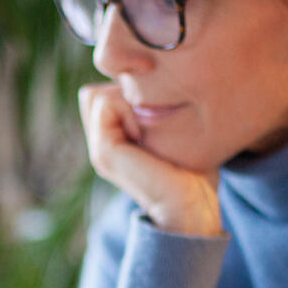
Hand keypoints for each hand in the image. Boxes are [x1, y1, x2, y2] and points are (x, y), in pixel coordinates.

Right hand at [79, 83, 221, 236]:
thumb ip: (156, 110)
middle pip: (93, 93)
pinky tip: (148, 131)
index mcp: (112, 142)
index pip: (100, 93)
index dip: (126, 91)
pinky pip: (106, 103)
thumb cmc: (194, 171)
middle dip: (122, 92)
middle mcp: (100, 145)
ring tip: (151, 126)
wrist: (192, 207)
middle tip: (152, 116)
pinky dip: (129, 107)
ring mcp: (98, 150)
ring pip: (97, 94)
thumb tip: (155, 80)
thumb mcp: (173, 132)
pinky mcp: (104, 152)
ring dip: (128, 99)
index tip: (157, 111)